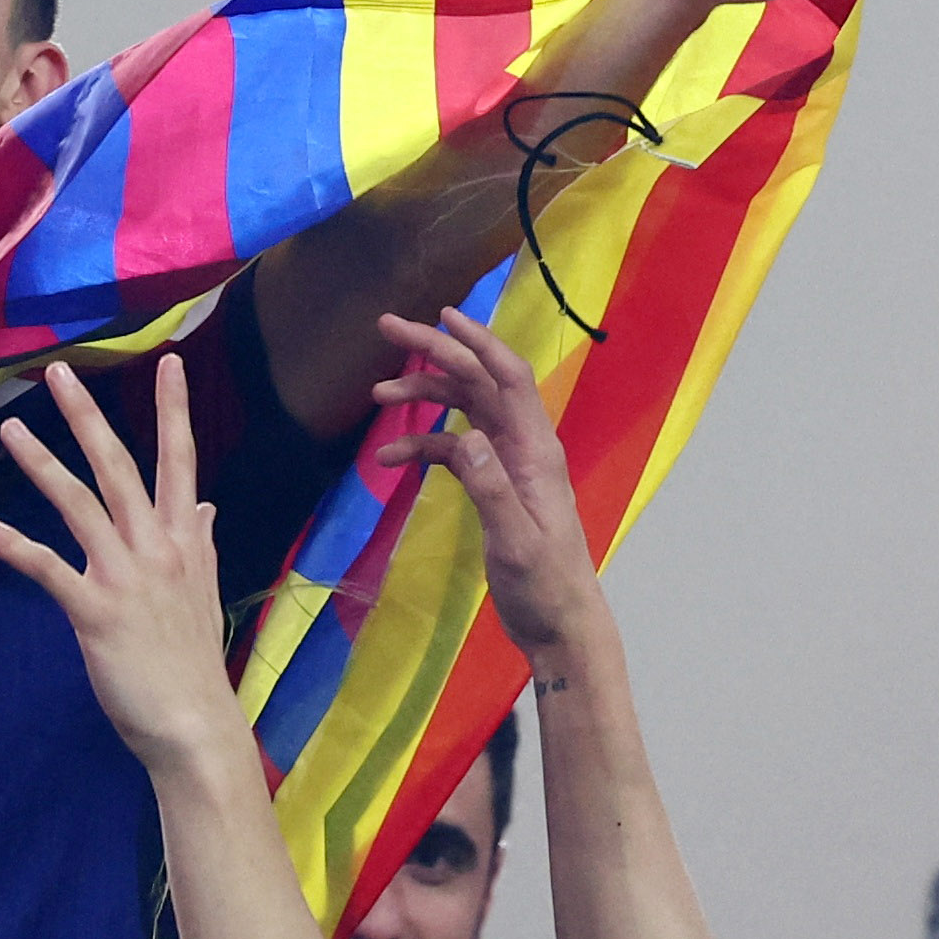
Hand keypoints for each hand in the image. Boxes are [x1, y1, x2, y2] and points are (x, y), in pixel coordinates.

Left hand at [0, 359, 254, 775]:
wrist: (195, 725)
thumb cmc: (191, 662)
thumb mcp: (205, 594)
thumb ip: (204, 545)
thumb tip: (209, 506)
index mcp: (187, 542)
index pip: (182, 463)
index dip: (174, 411)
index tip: (171, 362)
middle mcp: (159, 548)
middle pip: (121, 468)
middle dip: (89, 417)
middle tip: (60, 372)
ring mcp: (127, 577)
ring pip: (80, 504)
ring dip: (42, 464)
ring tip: (7, 429)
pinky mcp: (95, 611)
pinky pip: (46, 567)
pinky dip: (11, 543)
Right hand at [367, 308, 606, 679]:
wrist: (560, 624)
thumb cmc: (545, 586)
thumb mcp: (517, 541)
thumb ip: (491, 488)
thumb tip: (464, 438)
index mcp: (535, 452)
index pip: (508, 379)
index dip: (477, 342)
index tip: (440, 315)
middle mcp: (524, 447)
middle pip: (479, 383)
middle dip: (436, 353)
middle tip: (387, 328)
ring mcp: (508, 465)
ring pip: (464, 410)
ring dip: (423, 397)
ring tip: (377, 395)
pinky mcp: (493, 485)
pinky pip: (452, 449)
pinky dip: (421, 446)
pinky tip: (388, 459)